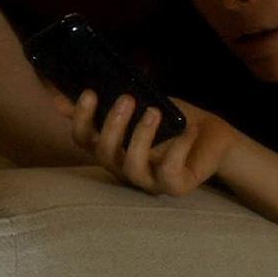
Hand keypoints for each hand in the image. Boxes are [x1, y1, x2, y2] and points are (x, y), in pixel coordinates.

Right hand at [68, 92, 240, 195]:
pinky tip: (189, 130)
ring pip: (130, 165)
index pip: (83, 138)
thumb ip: (108, 102)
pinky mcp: (174, 186)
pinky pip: (169, 172)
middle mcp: (124, 167)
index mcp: (113, 147)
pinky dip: (178, 148)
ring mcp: (148, 180)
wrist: (213, 137)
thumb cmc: (174, 121)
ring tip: (154, 112)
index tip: (89, 92)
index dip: (81, 118)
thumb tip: (64, 90)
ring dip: (140, 136)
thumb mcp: (143, 104)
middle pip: (103, 153)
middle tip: (127, 98)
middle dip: (112, 125)